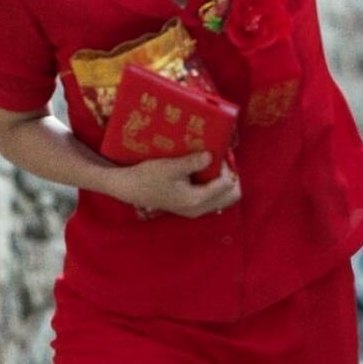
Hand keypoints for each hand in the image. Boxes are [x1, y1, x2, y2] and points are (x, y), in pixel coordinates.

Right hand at [116, 152, 241, 217]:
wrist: (130, 188)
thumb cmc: (148, 177)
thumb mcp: (171, 167)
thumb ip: (192, 162)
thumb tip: (211, 156)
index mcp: (196, 200)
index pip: (227, 184)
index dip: (226, 167)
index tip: (215, 153)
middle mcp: (199, 209)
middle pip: (232, 196)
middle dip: (231, 176)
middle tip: (219, 160)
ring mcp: (196, 210)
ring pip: (225, 198)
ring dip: (224, 181)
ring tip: (213, 165)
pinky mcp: (191, 207)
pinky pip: (215, 199)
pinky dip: (216, 186)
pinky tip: (205, 172)